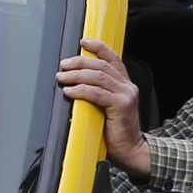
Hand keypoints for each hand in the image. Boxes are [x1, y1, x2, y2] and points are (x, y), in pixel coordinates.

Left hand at [57, 38, 151, 177]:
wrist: (131, 150)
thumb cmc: (117, 132)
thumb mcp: (109, 108)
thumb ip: (99, 94)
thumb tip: (76, 83)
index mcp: (125, 84)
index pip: (113, 58)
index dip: (98, 47)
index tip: (83, 41)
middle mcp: (127, 86)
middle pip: (101, 65)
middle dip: (79, 62)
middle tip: (63, 65)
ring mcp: (126, 95)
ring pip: (98, 76)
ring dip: (76, 75)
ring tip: (62, 78)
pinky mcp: (120, 106)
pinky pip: (96, 93)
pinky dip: (81, 90)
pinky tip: (69, 91)